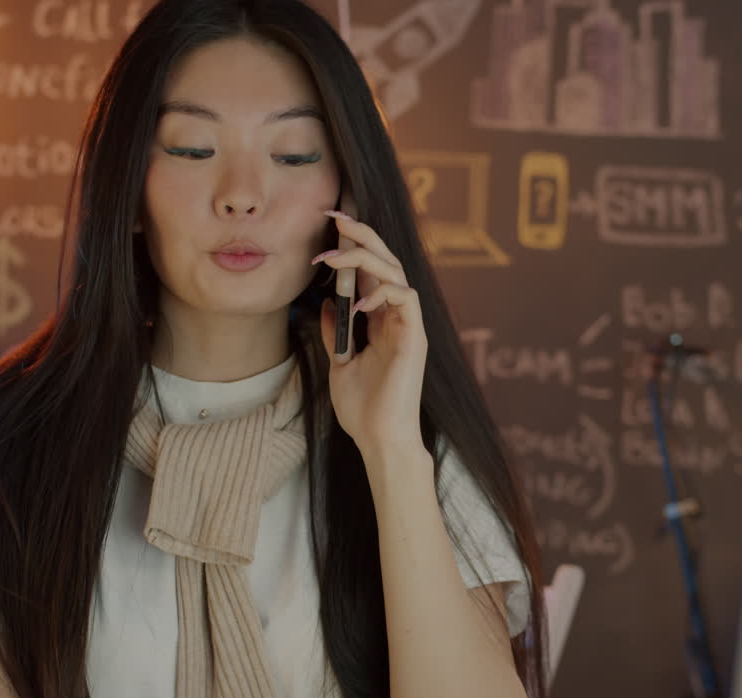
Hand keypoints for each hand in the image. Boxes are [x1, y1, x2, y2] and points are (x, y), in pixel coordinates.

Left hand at [313, 193, 426, 456]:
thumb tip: (327, 301)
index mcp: (380, 319)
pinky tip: (358, 303)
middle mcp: (397, 316)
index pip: (370, 270)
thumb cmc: (363, 408)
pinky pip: (405, 298)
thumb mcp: (339, 363)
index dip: (353, 243)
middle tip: (335, 215)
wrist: (379, 438)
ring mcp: (407, 324)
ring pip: (395, 271)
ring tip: (332, 257)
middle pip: (385, 260)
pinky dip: (382, 292)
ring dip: (362, 257)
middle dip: (362, 234)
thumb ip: (335, 332)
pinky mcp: (414, 336)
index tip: (329, 223)